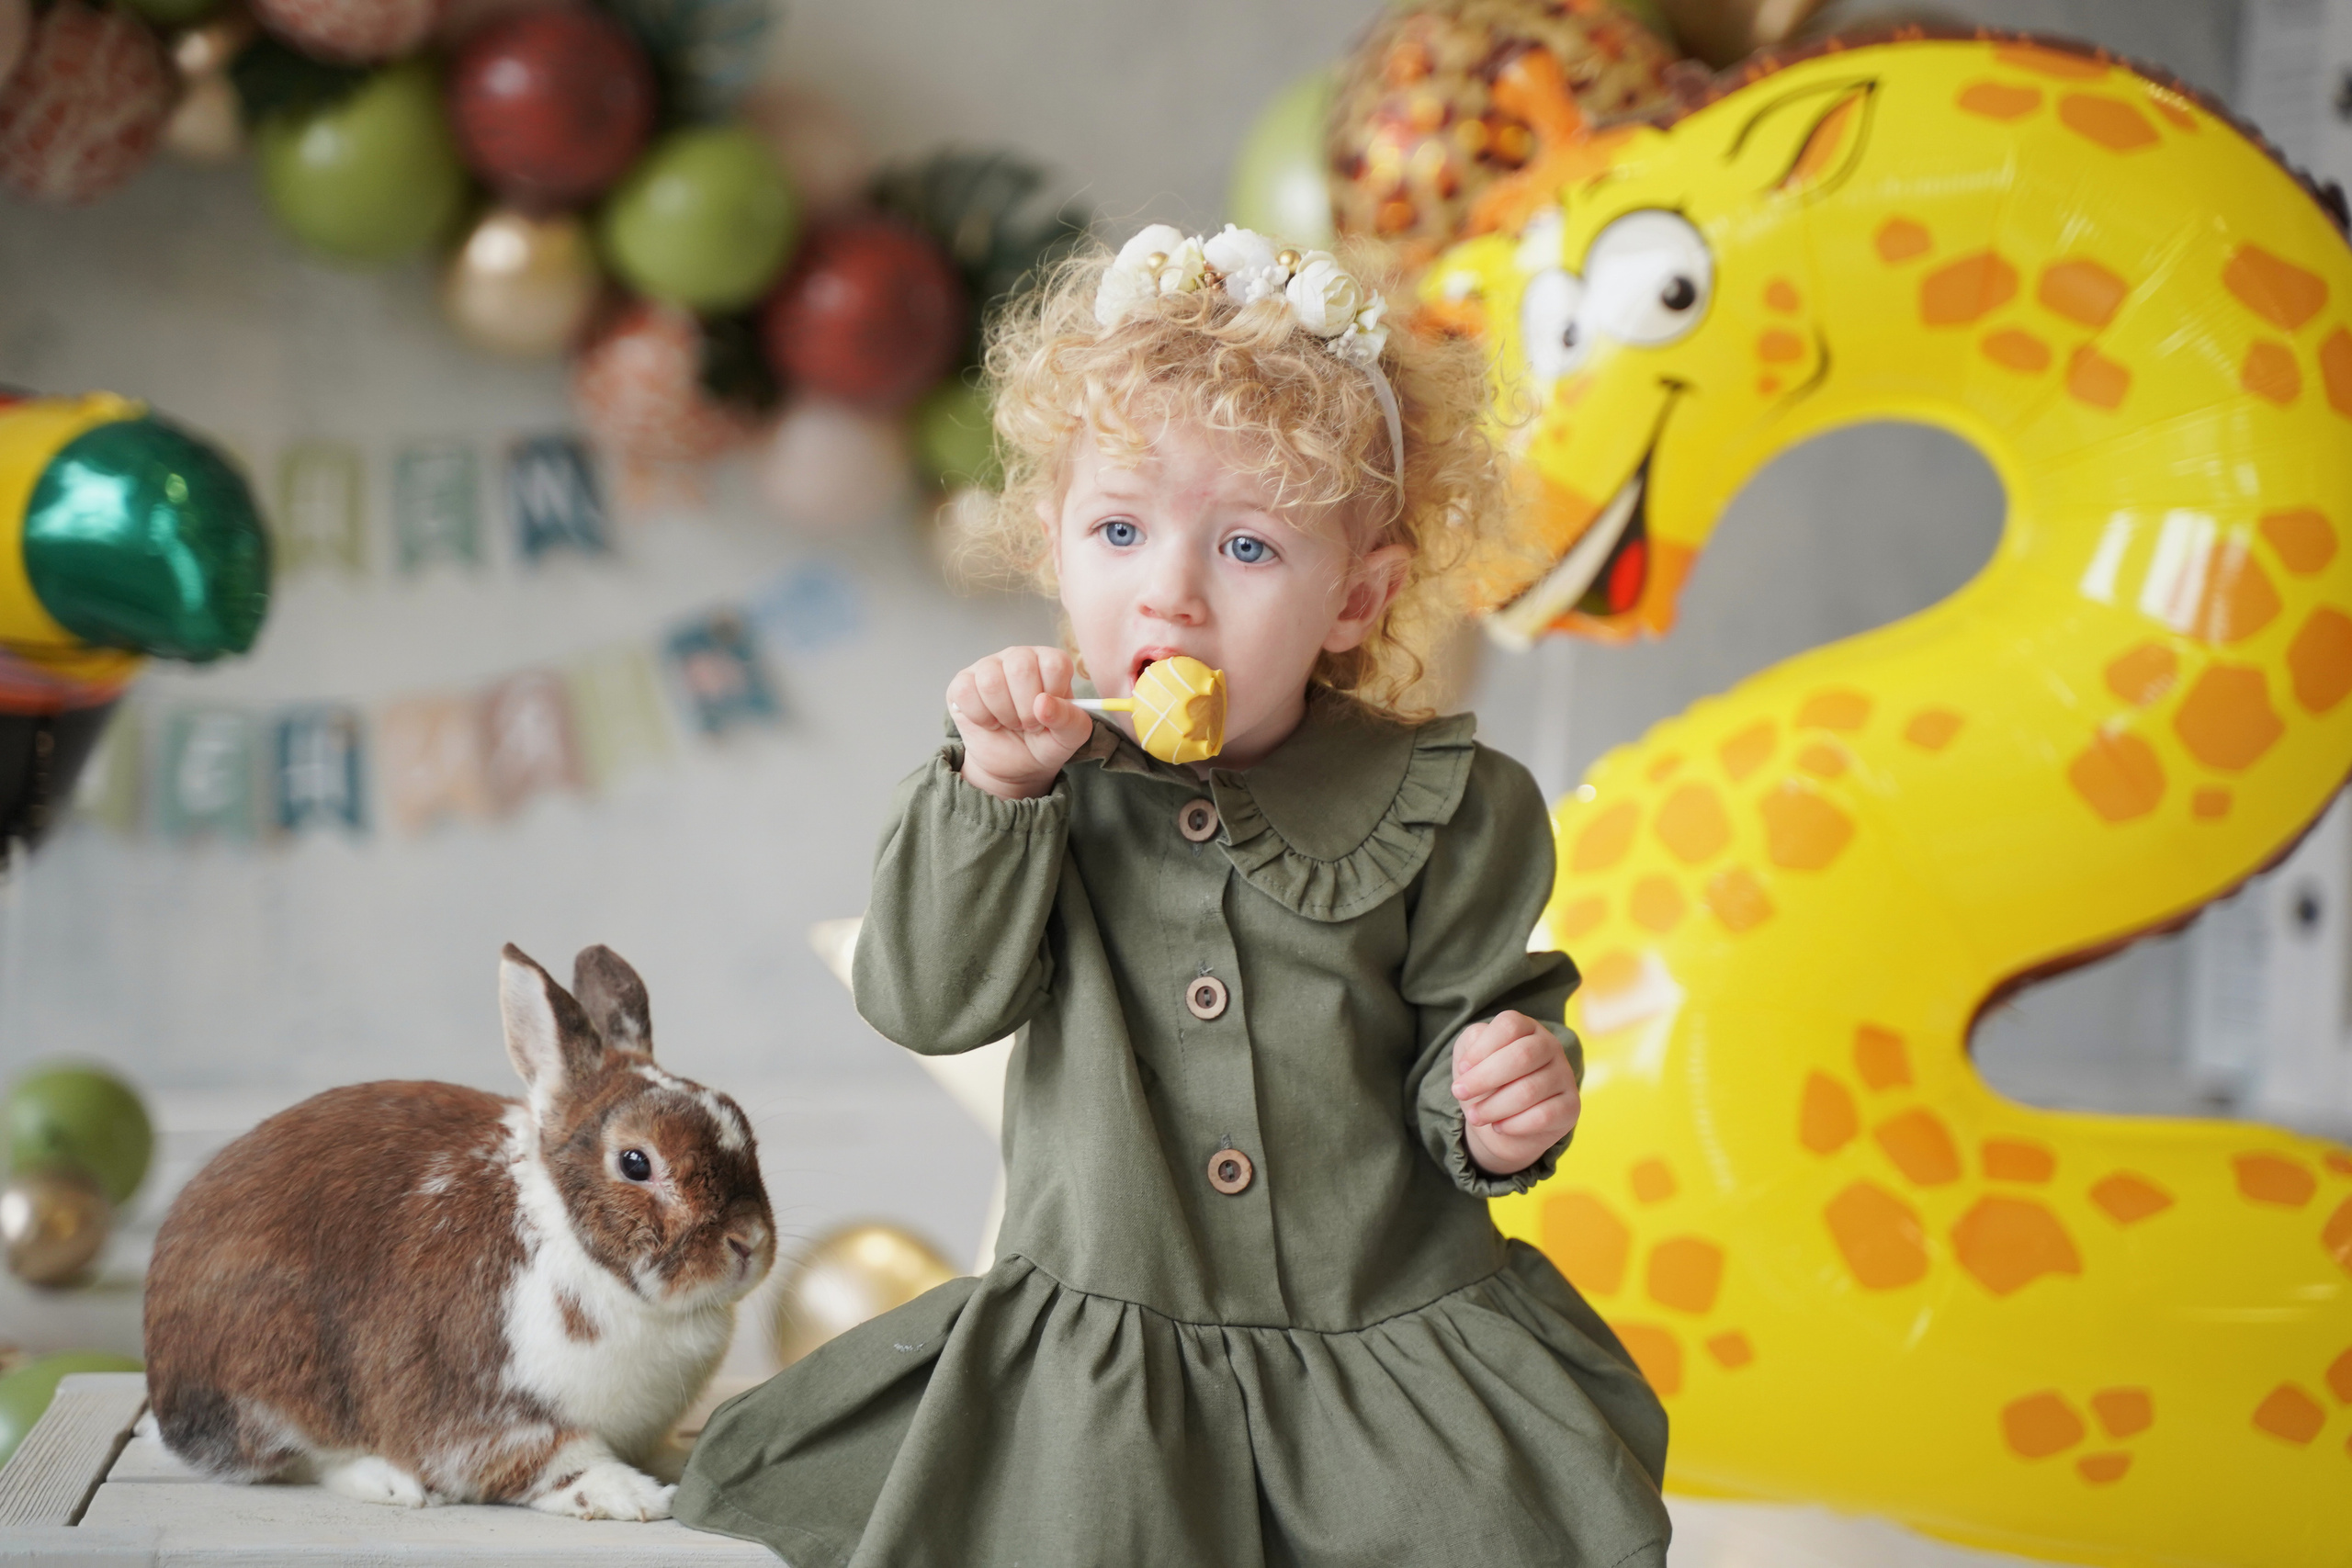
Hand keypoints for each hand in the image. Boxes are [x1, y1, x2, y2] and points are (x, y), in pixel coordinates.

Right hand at [948, 646, 1095, 799]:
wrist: (1014, 764)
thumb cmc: (1044, 742)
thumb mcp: (1068, 738)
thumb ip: (1069, 720)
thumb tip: (1044, 703)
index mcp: (1050, 662)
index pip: (1054, 664)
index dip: (1052, 698)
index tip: (1048, 716)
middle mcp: (1019, 657)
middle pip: (1020, 668)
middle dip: (1025, 709)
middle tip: (1028, 724)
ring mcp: (988, 666)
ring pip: (991, 680)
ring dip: (1003, 714)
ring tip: (1009, 722)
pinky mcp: (963, 682)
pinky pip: (965, 691)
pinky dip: (979, 716)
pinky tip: (989, 722)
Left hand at [1450, 1010, 1580, 1177]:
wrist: (1503, 1123)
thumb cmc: (1486, 1082)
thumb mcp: (1471, 1058)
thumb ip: (1471, 1046)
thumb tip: (1476, 1056)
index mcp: (1527, 1028)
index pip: (1510, 1025)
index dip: (1482, 1047)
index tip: (1462, 1068)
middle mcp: (1551, 1046)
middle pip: (1522, 1055)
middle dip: (1484, 1077)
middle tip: (1459, 1093)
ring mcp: (1564, 1075)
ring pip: (1529, 1090)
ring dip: (1493, 1106)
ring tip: (1474, 1116)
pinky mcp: (1571, 1106)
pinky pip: (1543, 1116)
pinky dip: (1514, 1124)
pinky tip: (1499, 1127)